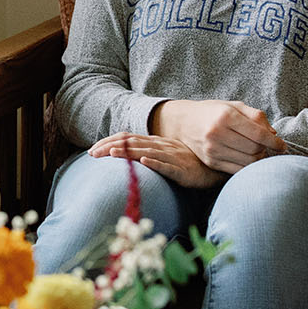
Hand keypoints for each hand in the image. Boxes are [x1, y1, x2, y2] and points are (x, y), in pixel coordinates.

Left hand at [90, 132, 222, 188]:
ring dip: (128, 152)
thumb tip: (126, 156)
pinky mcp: (182, 170)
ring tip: (111, 153)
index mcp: (156, 142)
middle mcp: (161, 146)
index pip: (127, 138)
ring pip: (147, 152)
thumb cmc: (188, 164)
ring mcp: (172, 157)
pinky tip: (144, 161)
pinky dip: (155, 162)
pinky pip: (167, 165)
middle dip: (110, 147)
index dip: (109, 142)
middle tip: (92, 153)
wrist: (215, 169)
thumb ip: (148, 153)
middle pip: (132, 143)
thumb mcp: (165, 156)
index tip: (92, 150)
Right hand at [150, 99, 286, 172]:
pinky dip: (247, 166)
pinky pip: (237, 170)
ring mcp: (213, 150)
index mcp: (226, 116)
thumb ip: (256, 116)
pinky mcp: (211, 162)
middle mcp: (218, 134)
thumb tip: (273, 134)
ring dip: (258, 158)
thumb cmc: (213, 112)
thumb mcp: (234, 105)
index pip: (258, 135)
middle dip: (266, 149)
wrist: (183, 122)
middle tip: (267, 145)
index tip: (282, 145)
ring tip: (258, 151)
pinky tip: (248, 158)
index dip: (275, 142)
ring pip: (248, 162)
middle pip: (255, 149)